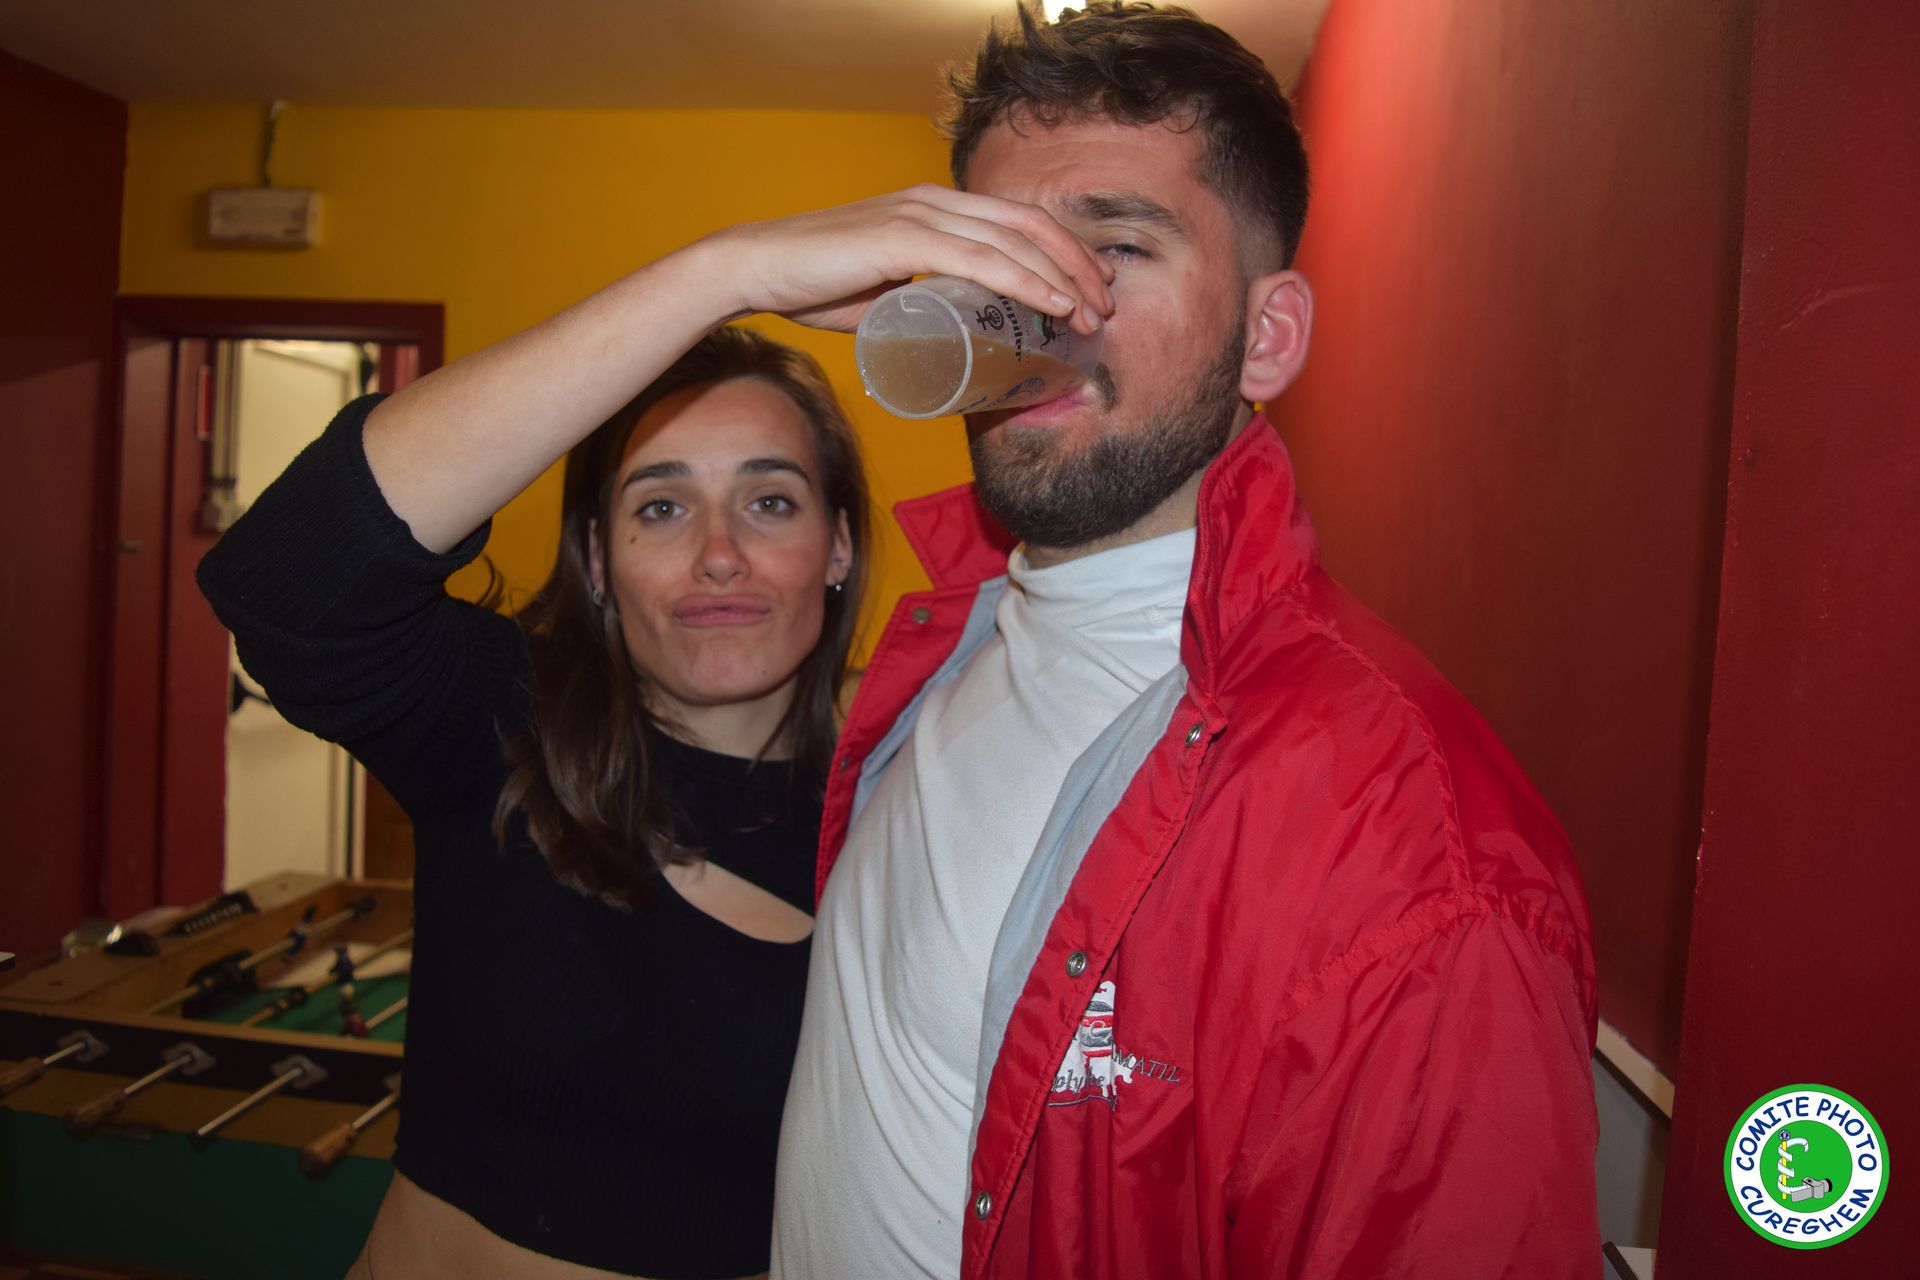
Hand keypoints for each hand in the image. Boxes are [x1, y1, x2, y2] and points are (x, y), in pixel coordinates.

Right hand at [698, 185, 1115, 333]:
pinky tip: (1053, 302)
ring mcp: (919, 216)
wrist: (753, 269)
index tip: (1089, 290)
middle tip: (1105, 308)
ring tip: (1091, 316)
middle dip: (1077, 266)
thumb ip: (913, 299)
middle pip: (1029, 226)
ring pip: (1013, 242)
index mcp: (933, 208)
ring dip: (1062, 280)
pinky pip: (980, 258)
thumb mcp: (880, 290)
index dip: (1062, 251)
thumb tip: (942, 332)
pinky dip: (1024, 281)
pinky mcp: (902, 239)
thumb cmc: (810, 284)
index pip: (1016, 221)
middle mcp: (934, 202)